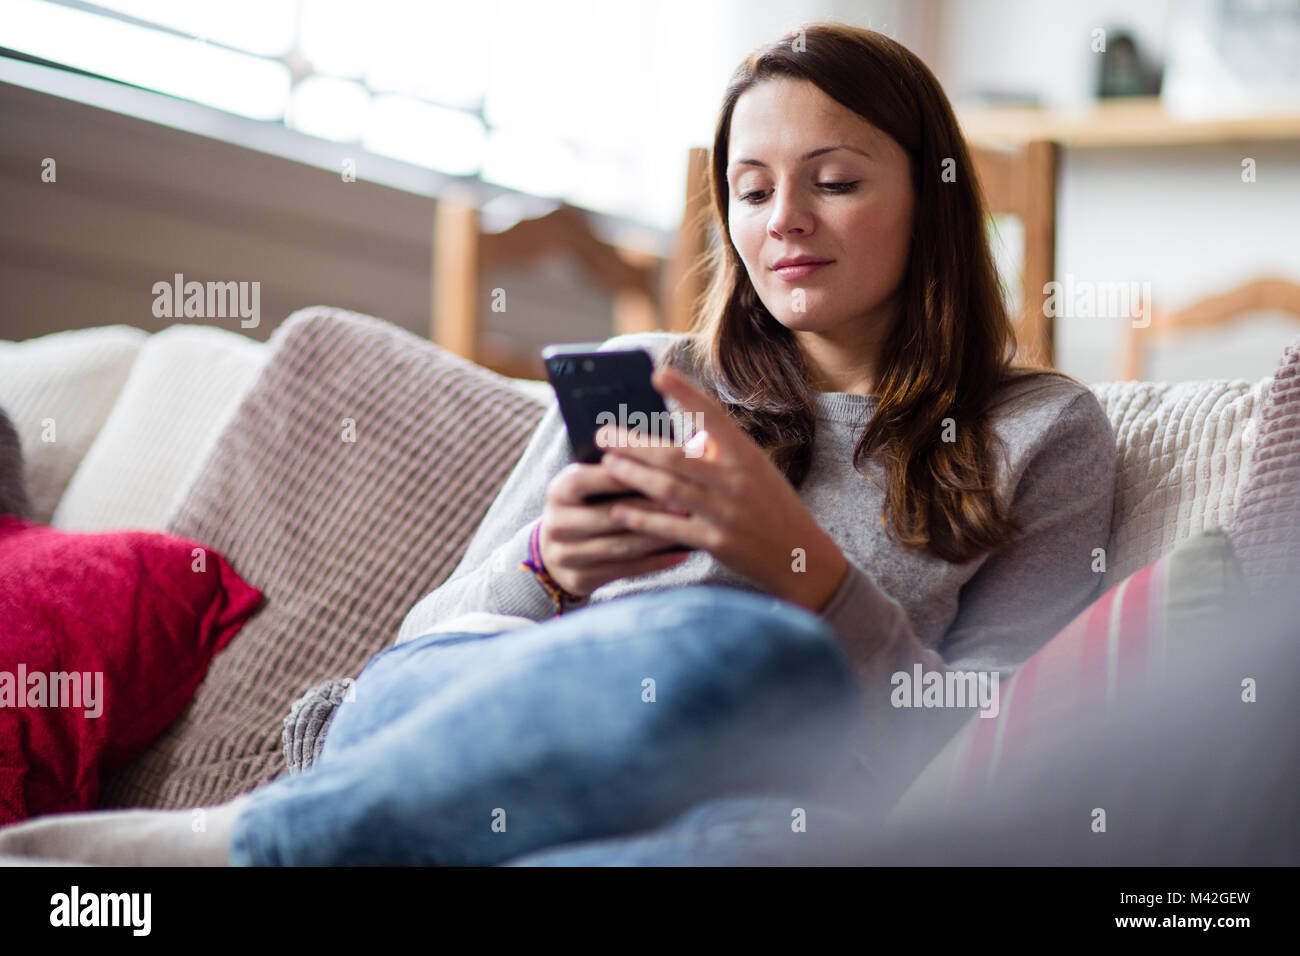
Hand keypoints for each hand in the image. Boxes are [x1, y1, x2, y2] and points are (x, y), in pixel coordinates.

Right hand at [535, 456, 693, 598]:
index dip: (624, 476)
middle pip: (609, 516)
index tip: (662, 472)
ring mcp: (564, 554)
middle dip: (650, 510)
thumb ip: (618, 471)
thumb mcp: (590, 486)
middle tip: (686, 504)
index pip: (590, 479)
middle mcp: (556, 523)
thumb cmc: (588, 507)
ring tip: (688, 528)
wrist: (557, 552)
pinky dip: (655, 563)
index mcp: (558, 491)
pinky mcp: (578, 579)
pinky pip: (624, 571)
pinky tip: (681, 554)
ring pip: (619, 546)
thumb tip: (665, 455)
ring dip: (657, 537)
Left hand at [594, 365, 849, 612]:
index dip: (685, 393)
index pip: (712, 415)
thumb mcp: (754, 473)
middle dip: (634, 444)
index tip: (658, 374)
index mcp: (746, 455)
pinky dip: (642, 519)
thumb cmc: (773, 509)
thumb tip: (682, 440)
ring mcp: (727, 511)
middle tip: (603, 435)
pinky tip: (619, 511)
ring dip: (632, 476)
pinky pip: (671, 527)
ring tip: (606, 465)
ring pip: (668, 488)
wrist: (802, 559)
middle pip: (675, 456)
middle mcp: (736, 479)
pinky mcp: (718, 541)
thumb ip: (720, 456)